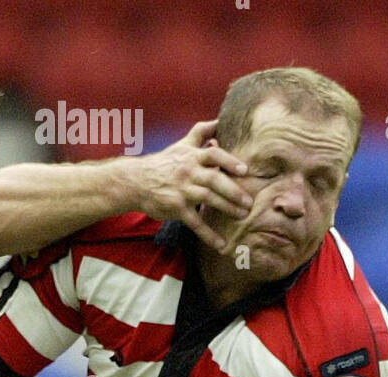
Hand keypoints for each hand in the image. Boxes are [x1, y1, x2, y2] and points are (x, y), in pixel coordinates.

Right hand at [132, 120, 251, 251]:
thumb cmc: (164, 163)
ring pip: (208, 199)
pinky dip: (209, 234)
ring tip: (242, 216)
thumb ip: (202, 132)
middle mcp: (189, 172)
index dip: (229, 162)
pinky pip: (195, 223)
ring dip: (227, 208)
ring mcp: (182, 191)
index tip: (244, 170)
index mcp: (193, 157)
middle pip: (214, 180)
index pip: (214, 155)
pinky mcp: (176, 208)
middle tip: (250, 201)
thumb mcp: (182, 144)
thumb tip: (220, 120)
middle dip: (234, 191)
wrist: (137, 182)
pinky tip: (221, 244)